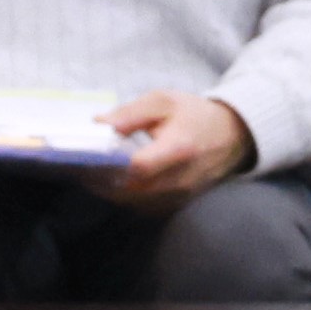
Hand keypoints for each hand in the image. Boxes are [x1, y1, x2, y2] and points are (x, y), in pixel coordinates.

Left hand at [101, 88, 250, 209]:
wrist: (231, 136)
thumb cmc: (194, 115)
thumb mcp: (163, 101)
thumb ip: (130, 114)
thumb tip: (98, 125)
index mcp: (179, 148)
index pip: (140, 166)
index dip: (111, 164)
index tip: (88, 155)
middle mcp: (181, 178)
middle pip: (132, 191)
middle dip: (102, 181)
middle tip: (80, 166)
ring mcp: (181, 196)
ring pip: (135, 203)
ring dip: (110, 191)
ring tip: (90, 174)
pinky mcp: (178, 204)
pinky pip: (144, 208)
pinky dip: (125, 197)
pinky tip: (111, 182)